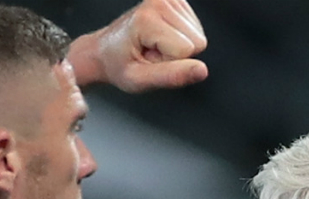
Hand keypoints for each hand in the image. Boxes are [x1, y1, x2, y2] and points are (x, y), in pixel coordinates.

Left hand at [70, 0, 208, 92]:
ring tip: (152, 46)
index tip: (149, 59)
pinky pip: (196, 28)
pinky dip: (180, 37)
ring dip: (177, 46)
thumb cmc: (118, 66)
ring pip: (198, 36)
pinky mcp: (175, 0)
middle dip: (176, 54)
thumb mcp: (140, 80)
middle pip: (197, 41)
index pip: (187, 50)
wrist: (105, 51)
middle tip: (151, 53)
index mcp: (147, 18)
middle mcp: (159, 1)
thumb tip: (202, 70)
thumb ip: (172, 76)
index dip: (171, 62)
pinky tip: (159, 38)